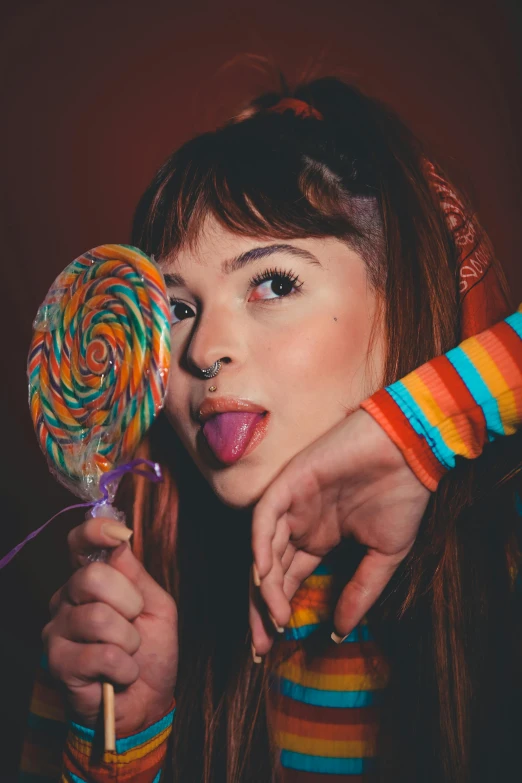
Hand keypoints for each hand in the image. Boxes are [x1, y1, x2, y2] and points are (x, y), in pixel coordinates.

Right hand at [42, 517, 177, 734]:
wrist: (147, 701)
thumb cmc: (151, 651)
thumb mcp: (156, 605)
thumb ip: (136, 574)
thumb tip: (119, 540)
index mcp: (91, 579)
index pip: (79, 543)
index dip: (94, 532)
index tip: (119, 532)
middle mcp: (67, 598)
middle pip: (92, 577)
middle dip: (129, 603)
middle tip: (135, 624)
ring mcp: (58, 630)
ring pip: (97, 617)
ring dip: (129, 640)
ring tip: (129, 653)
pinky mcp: (57, 662)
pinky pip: (100, 654)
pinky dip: (124, 667)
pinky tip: (121, 674)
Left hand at [249, 408, 430, 653]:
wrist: (410, 452)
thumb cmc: (401, 497)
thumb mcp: (383, 556)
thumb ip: (359, 592)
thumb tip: (339, 632)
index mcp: (317, 540)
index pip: (287, 581)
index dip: (276, 613)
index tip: (273, 649)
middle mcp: (299, 525)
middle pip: (268, 573)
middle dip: (261, 610)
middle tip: (260, 648)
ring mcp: (291, 505)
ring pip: (263, 550)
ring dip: (263, 586)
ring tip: (272, 619)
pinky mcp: (289, 483)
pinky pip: (265, 518)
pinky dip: (260, 545)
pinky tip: (264, 574)